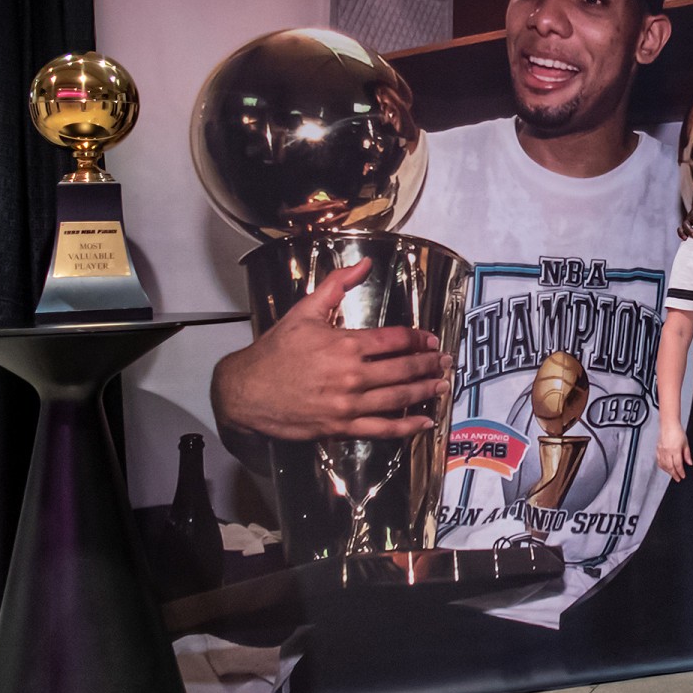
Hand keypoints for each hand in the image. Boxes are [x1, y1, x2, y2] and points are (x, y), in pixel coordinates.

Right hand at [211, 259, 451, 440]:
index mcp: (346, 344)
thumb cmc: (275, 351)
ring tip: (443, 386)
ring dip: (426, 392)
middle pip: (404, 369)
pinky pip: (382, 428)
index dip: (419, 339)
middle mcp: (352, 375)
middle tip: (447, 363)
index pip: (396, 339)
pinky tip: (425, 423)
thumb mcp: (304, 311)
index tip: (432, 341)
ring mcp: (348, 404)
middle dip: (430, 365)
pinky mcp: (342, 427)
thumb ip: (337, 286)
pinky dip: (407, 427)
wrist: (246, 391)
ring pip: (399, 398)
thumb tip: (364, 263)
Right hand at [657, 421, 692, 481]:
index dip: (680, 472)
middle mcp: (667, 452)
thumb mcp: (686, 443)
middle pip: (670, 467)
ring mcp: (661, 451)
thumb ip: (687, 454)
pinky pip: (659, 461)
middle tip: (677, 478)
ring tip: (672, 474)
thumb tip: (689, 462)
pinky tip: (665, 468)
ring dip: (668, 471)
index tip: (682, 476)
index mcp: (675, 450)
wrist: (668, 424)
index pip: (678, 465)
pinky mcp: (657, 450)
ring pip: (663, 465)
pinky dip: (662, 466)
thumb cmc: (677, 431)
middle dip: (674, 474)